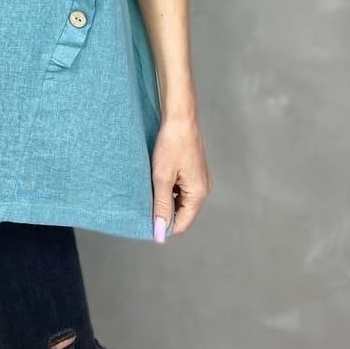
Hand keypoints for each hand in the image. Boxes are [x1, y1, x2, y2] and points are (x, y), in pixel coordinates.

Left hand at [151, 113, 211, 239]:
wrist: (180, 117)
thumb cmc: (172, 144)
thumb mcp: (162, 177)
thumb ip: (161, 206)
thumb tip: (160, 231)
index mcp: (198, 194)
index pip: (182, 224)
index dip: (164, 225)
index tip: (146, 219)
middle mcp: (203, 189)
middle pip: (182, 213)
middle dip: (164, 211)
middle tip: (146, 200)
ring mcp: (199, 180)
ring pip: (180, 200)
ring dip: (166, 198)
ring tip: (151, 186)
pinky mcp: (194, 171)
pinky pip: (181, 188)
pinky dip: (169, 188)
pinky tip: (157, 178)